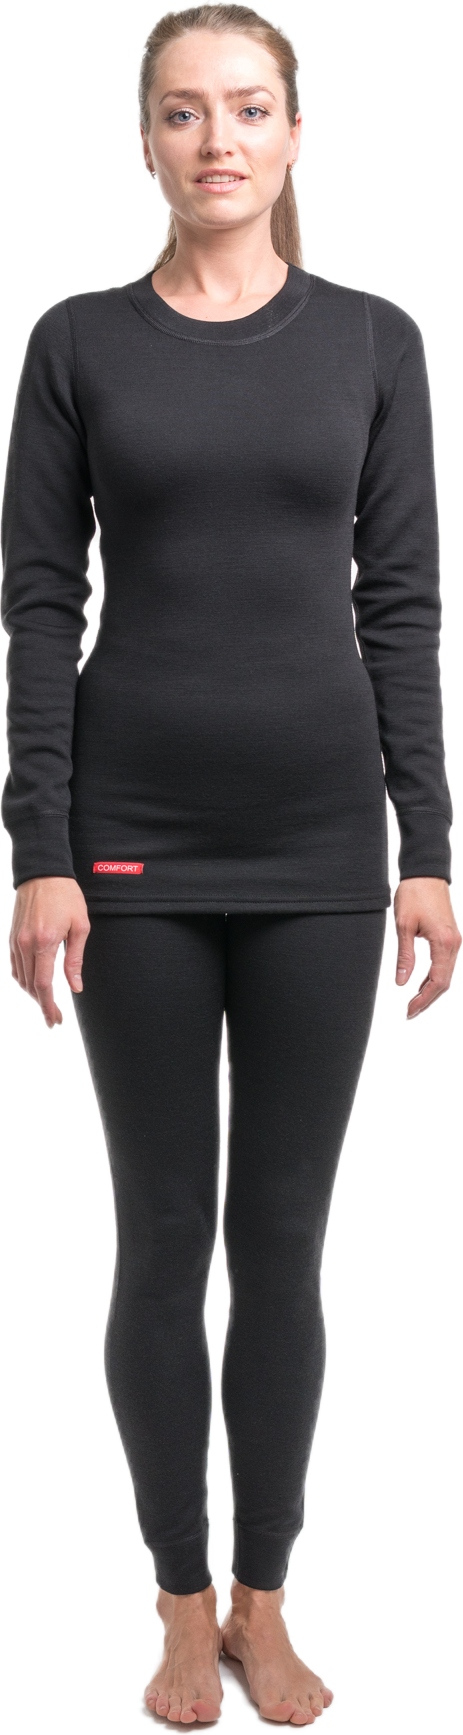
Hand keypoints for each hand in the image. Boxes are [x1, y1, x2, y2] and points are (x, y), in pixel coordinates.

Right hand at [9, 877, 90, 1028]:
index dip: (49, 1006)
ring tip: (47, 1003)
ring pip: (20, 978)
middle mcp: (26, 944)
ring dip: (32, 994)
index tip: (56, 1020)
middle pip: (30, 986)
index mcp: (45, 942)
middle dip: (42, 1005)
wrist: (42, 873)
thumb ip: (75, 959)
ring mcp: (15, 940)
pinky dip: (22, 979)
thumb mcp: (79, 926)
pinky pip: (14, 966)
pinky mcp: (12, 937)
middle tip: (54, 1018)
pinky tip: (33, 985)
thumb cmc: (66, 896)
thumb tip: (76, 987)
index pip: (43, 984)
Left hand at [394, 877, 460, 1017]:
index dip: (423, 999)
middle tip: (410, 1011)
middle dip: (428, 999)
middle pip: (444, 982)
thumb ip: (405, 956)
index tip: (410, 1010)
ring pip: (447, 974)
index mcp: (444, 942)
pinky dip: (435, 977)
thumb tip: (402, 981)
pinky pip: (446, 964)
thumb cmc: (415, 893)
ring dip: (432, 990)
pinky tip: (422, 983)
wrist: (426, 872)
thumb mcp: (404, 926)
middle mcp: (454, 943)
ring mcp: (455, 940)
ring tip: (414, 1002)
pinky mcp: (451, 936)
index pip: (437, 981)